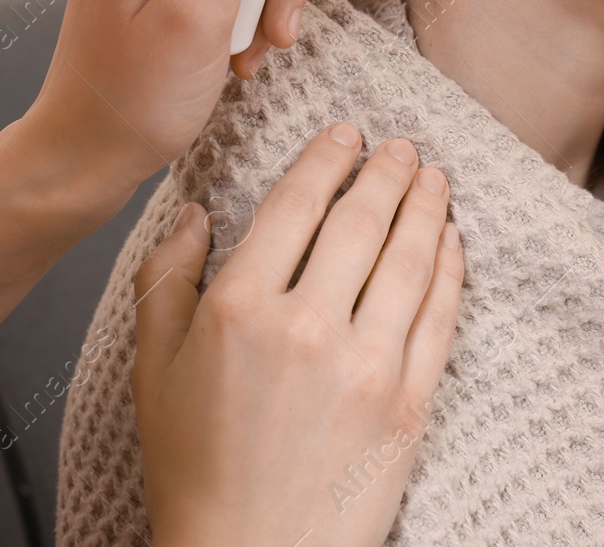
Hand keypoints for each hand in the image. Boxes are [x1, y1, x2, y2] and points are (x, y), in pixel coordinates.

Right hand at [131, 124, 464, 546]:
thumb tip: (195, 214)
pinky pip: (440, 318)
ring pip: (411, 260)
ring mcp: (367, 366)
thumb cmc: (194, 470)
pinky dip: (450, 271)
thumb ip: (167, 280)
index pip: (296, 205)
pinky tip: (451, 244)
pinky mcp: (409, 403)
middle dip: (387, 172)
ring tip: (433, 178)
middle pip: (362, 222)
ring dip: (427, 209)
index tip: (346, 133)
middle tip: (401, 146)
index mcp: (239, 310)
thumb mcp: (152, 371)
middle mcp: (308, 327)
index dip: (327, 159)